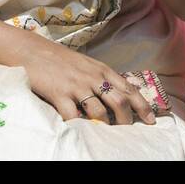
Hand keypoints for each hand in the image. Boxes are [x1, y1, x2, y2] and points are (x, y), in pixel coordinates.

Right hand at [19, 38, 157, 125]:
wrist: (32, 51)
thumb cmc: (60, 59)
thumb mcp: (87, 64)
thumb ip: (101, 77)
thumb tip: (119, 94)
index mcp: (102, 70)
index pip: (128, 89)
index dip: (142, 105)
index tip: (152, 119)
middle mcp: (92, 77)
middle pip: (119, 101)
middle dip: (127, 119)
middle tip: (129, 129)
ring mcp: (76, 86)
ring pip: (99, 111)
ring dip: (106, 124)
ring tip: (107, 132)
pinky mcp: (59, 94)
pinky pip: (72, 115)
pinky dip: (78, 125)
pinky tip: (81, 130)